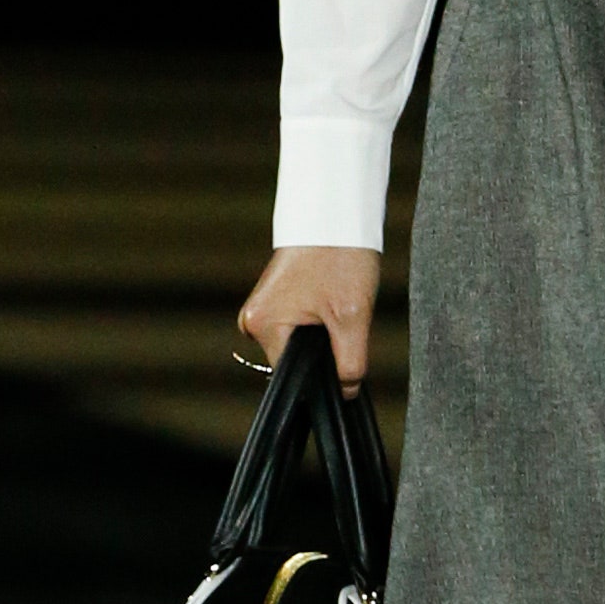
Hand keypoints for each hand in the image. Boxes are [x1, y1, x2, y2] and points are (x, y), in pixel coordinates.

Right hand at [238, 244, 381, 391]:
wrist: (335, 212)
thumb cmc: (340, 255)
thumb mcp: (352, 315)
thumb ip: (349, 362)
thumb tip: (345, 391)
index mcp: (263, 325)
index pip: (292, 375)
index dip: (321, 375)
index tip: (342, 359)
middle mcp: (252, 320)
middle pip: (294, 360)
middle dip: (323, 351)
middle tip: (342, 318)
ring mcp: (260, 309)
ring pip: (298, 344)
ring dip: (321, 336)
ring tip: (336, 304)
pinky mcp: (272, 300)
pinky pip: (295, 327)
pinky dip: (316, 322)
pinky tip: (329, 301)